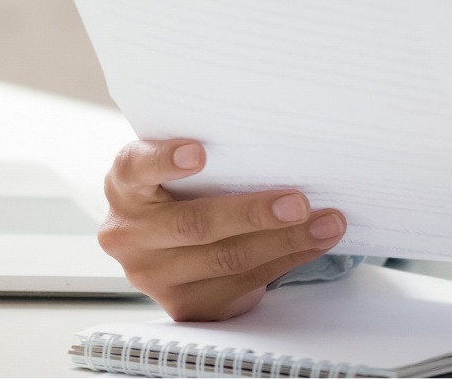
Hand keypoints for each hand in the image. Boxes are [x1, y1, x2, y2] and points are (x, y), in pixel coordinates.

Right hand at [97, 139, 346, 320]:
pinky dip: (286, 260)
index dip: (164, 160)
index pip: (135, 168)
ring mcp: (152, 275)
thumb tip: (281, 148)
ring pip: (227, 259)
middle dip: (254, 214)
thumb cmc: (185, 194)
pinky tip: (313, 244)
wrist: (169, 249)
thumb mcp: (181, 172)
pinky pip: (242, 283)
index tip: (198, 153)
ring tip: (326, 223)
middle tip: (299, 202)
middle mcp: (129, 234)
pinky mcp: (182, 304)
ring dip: (286, 240)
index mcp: (125, 187)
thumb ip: (210, 160)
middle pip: (195, 225)